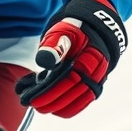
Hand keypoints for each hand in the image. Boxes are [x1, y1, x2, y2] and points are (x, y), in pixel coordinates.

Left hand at [15, 0, 126, 117]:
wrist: (95, 22)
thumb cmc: (76, 26)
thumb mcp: (64, 28)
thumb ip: (55, 43)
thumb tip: (45, 61)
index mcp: (92, 55)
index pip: (70, 80)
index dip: (51, 92)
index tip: (33, 100)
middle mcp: (99, 69)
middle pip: (75, 92)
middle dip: (52, 102)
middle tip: (32, 105)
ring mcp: (99, 76)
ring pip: (81, 98)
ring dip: (61, 106)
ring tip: (41, 107)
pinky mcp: (95, 81)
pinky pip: (85, 98)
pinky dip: (71, 105)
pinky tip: (55, 108)